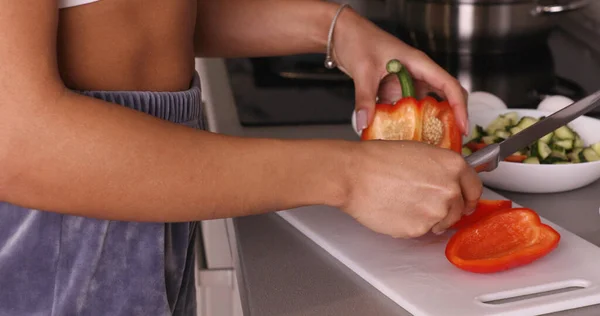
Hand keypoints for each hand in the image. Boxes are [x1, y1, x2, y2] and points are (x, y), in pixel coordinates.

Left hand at [331, 9, 468, 134]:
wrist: (343, 35)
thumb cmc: (358, 40)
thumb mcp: (363, 70)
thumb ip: (365, 98)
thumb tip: (364, 123)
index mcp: (419, 64)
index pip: (449, 85)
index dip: (459, 107)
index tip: (462, 126)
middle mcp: (416, 73)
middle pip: (443, 97)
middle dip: (449, 119)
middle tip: (450, 141)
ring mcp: (405, 82)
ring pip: (423, 105)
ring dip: (426, 123)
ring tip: (427, 144)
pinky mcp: (393, 89)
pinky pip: (404, 108)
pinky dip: (404, 121)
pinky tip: (399, 135)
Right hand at [341, 141, 481, 237]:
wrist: (354, 175)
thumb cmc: (377, 159)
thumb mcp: (418, 151)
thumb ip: (440, 168)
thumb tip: (447, 181)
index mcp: (453, 165)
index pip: (475, 188)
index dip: (468, 195)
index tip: (464, 200)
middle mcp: (450, 189)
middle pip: (459, 208)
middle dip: (446, 208)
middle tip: (424, 202)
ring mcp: (436, 212)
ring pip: (441, 222)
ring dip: (429, 218)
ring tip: (405, 204)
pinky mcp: (419, 229)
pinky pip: (421, 231)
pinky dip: (410, 224)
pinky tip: (396, 210)